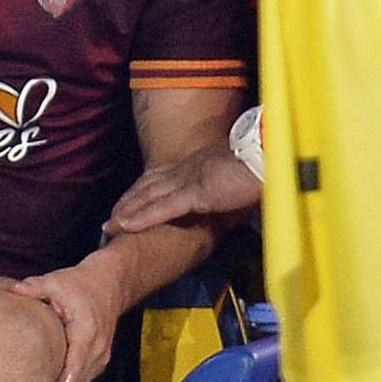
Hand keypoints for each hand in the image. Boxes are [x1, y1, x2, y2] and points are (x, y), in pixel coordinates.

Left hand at [15, 254, 122, 381]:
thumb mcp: (56, 281)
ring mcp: (101, 356)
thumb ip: (34, 288)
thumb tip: (13, 291)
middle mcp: (97, 348)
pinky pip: (82, 380)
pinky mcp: (99, 359)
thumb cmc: (80, 284)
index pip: (72, 370)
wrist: (110, 284)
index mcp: (86, 332)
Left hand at [105, 147, 263, 234]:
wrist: (271, 155)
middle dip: (129, 201)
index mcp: (199, 163)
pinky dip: (142, 218)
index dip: (144, 188)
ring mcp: (190, 179)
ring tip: (109, 225)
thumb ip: (229, 187)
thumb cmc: (263, 164)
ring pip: (149, 197)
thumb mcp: (240, 175)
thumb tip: (231, 202)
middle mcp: (188, 168)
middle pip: (149, 184)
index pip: (162, 175)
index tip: (131, 199)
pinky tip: (124, 226)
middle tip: (111, 216)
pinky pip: (163, 208)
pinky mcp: (196, 192)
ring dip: (127, 211)